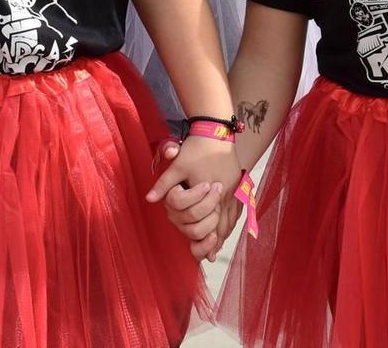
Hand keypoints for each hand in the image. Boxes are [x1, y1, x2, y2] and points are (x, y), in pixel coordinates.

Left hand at [146, 135, 239, 260]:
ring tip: (218, 246)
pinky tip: (228, 227)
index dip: (206, 239)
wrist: (217, 132)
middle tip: (209, 255)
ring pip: (232, 218)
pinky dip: (232, 221)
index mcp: (210, 191)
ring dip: (225, 233)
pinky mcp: (239, 185)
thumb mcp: (178, 165)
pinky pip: (238, 209)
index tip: (202, 255)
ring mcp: (235, 190)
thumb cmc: (196, 149)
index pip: (211, 221)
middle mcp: (226, 194)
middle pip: (223, 224)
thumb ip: (164, 185)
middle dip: (216, 241)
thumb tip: (149, 199)